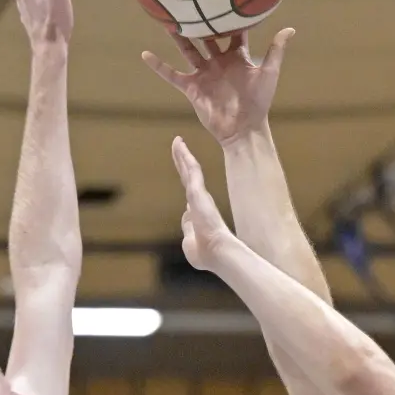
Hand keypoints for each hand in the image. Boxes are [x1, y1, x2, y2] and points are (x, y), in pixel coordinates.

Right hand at [142, 28, 293, 145]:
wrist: (244, 128)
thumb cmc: (259, 102)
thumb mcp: (269, 73)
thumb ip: (276, 50)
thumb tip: (290, 29)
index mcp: (237, 57)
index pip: (233, 32)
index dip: (230, 17)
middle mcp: (218, 62)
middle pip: (206, 37)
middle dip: (201, 22)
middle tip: (191, 1)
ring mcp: (204, 74)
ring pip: (188, 50)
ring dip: (178, 37)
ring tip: (166, 20)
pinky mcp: (192, 88)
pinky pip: (172, 75)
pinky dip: (159, 66)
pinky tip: (145, 55)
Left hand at [171, 136, 234, 271]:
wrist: (218, 253)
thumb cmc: (207, 253)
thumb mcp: (191, 242)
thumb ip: (187, 227)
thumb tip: (185, 215)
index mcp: (199, 212)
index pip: (190, 191)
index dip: (187, 179)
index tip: (185, 170)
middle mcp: (200, 201)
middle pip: (189, 176)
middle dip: (183, 161)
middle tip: (178, 145)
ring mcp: (199, 196)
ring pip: (189, 170)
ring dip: (182, 155)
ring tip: (177, 141)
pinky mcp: (197, 193)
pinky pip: (191, 170)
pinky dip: (185, 157)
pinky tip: (178, 145)